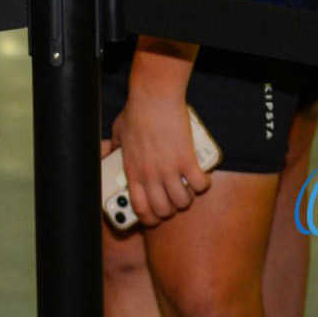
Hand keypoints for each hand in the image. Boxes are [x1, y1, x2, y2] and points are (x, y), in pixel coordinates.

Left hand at [111, 87, 207, 226]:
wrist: (153, 98)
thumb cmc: (136, 111)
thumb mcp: (119, 132)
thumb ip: (118, 147)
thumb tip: (114, 152)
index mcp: (132, 171)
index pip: (139, 208)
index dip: (149, 218)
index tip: (155, 216)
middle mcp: (150, 175)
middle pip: (163, 210)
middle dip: (171, 209)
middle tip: (174, 199)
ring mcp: (168, 169)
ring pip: (182, 202)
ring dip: (187, 198)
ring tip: (188, 187)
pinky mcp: (186, 160)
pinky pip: (199, 185)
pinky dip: (203, 185)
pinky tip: (201, 177)